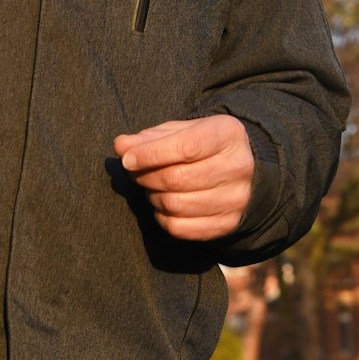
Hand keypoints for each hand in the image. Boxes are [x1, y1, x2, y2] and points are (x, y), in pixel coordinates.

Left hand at [114, 115, 254, 241]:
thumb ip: (149, 138)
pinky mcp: (227, 224)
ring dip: (152, 196)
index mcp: (228, 135)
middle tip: (136, 173)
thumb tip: (120, 146)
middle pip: (177, 178)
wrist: (237, 171)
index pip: (185, 147)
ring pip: (176, 205)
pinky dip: (161, 218)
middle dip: (146, 177)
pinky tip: (162, 205)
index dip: (150, 154)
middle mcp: (238, 166)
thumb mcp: (180, 132)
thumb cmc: (202, 145)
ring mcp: (236, 199)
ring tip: (151, 187)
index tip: (127, 159)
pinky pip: (180, 228)